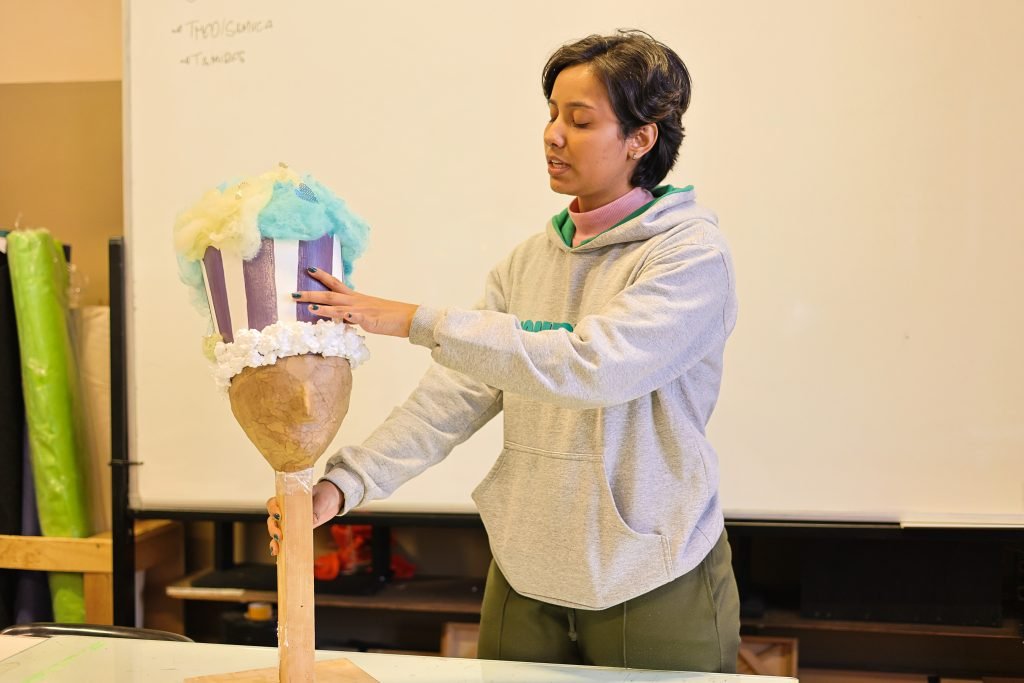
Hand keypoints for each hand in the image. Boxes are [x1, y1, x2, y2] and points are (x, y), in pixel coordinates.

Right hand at [266, 480, 343, 556]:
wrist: (334, 499)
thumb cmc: (326, 494)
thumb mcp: (322, 499)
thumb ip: (317, 508)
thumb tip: (312, 520)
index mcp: (288, 499)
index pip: (273, 503)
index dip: (272, 509)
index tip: (279, 515)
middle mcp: (286, 510)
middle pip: (272, 520)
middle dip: (273, 529)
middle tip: (280, 536)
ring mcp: (291, 522)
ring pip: (276, 531)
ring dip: (274, 541)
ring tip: (276, 550)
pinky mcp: (297, 531)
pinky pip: (286, 539)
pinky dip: (281, 547)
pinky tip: (279, 556)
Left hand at [293, 267, 418, 337]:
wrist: (408, 317)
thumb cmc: (389, 316)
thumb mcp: (366, 314)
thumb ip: (351, 315)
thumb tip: (340, 318)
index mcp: (356, 298)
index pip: (335, 283)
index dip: (321, 276)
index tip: (308, 269)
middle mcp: (356, 301)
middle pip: (330, 295)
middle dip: (311, 294)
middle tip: (293, 294)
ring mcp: (363, 310)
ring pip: (340, 307)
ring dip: (324, 308)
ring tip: (309, 308)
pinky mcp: (371, 321)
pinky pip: (358, 318)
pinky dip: (349, 317)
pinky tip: (342, 317)